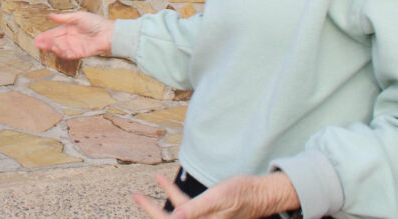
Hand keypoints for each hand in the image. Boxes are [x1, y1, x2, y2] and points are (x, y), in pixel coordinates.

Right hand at [33, 11, 114, 58]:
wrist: (108, 32)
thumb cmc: (95, 22)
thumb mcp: (78, 17)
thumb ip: (64, 18)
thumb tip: (50, 15)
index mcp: (68, 29)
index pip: (54, 33)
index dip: (45, 36)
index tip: (37, 39)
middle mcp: (70, 39)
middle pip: (55, 42)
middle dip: (46, 43)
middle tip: (38, 44)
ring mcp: (74, 46)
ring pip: (60, 49)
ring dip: (53, 48)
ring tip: (47, 45)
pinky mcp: (80, 53)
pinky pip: (69, 55)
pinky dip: (62, 53)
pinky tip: (57, 49)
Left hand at [132, 171, 299, 218]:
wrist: (261, 195)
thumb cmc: (241, 195)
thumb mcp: (217, 198)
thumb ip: (196, 209)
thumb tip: (175, 217)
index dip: (152, 211)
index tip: (137, 198)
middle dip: (152, 208)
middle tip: (136, 195)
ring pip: (177, 212)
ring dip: (163, 198)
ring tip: (152, 183)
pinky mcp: (207, 214)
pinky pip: (186, 207)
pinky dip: (175, 196)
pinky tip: (166, 183)